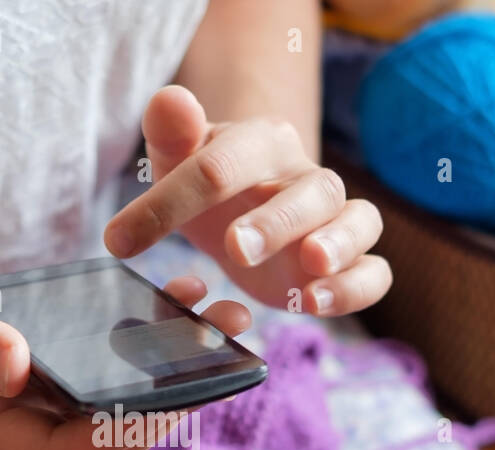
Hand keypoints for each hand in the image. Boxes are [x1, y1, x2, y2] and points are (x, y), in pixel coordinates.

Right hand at [0, 248, 249, 449]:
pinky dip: (144, 331)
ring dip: (171, 360)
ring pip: (120, 390)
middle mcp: (26, 417)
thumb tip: (19, 366)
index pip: (76, 449)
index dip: (128, 433)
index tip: (179, 402)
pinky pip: (108, 356)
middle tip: (227, 348)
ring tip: (221, 311)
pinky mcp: (50, 356)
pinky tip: (178, 289)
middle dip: (173, 395)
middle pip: (114, 426)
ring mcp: (40, 390)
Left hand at [104, 85, 391, 316]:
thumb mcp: (176, 158)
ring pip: (360, 221)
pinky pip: (375, 272)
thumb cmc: (208, 184)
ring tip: (311, 266)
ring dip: (340, 244)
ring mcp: (335, 221)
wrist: (243, 206)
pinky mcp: (349, 264)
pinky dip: (355, 288)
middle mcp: (307, 176)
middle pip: (309, 191)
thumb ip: (171, 131)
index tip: (119, 241)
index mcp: (261, 142)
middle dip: (276, 220)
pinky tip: (317, 304)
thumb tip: (170, 100)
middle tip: (236, 250)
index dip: (171, 202)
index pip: (221, 164)